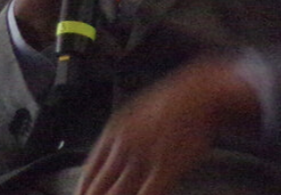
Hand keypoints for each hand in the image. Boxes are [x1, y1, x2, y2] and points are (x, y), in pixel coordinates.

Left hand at [75, 59, 261, 194]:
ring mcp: (144, 158)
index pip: (90, 169)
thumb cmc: (170, 103)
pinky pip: (147, 194)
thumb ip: (120, 137)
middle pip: (101, 186)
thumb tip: (109, 158)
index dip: (83, 188)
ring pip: (120, 194)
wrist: (197, 95)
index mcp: (114, 131)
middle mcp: (124, 146)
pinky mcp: (166, 168)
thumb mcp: (134, 113)